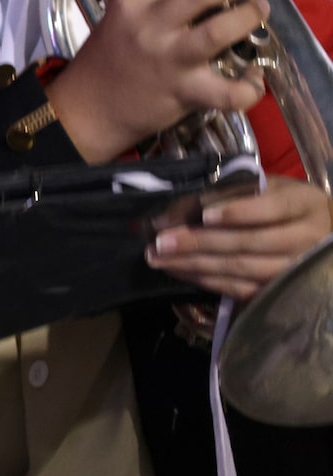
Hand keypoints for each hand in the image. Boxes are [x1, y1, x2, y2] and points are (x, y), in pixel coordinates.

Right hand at [44, 0, 269, 161]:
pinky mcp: (186, 93)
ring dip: (249, 17)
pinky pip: (229, 92)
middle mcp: (149, 25)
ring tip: (259, 13)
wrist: (88, 108)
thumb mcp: (122, 16)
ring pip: (220, 30)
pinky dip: (251, 85)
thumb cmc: (107, 58)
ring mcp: (169, 59)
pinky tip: (254, 76)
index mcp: (131, 1)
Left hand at [150, 180, 332, 299]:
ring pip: (243, 268)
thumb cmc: (286, 203)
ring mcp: (294, 268)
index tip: (205, 215)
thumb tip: (192, 200)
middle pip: (250, 242)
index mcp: (303, 205)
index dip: (238, 212)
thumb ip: (241, 191)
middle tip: (161, 241)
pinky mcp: (278, 288)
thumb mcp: (272, 187)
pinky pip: (241, 288)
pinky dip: (207, 280)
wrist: (323, 234)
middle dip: (200, 242)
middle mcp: (305, 239)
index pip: (271, 209)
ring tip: (159, 258)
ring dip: (195, 264)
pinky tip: (180, 272)